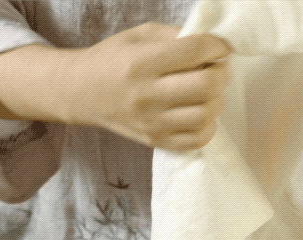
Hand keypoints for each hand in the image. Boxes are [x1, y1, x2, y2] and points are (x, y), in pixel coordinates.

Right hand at [67, 23, 231, 151]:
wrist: (81, 92)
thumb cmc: (112, 59)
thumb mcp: (139, 36)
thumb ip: (175, 36)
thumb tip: (212, 43)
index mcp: (141, 63)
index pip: (194, 51)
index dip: (216, 46)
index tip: (218, 46)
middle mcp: (146, 95)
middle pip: (206, 85)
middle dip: (221, 73)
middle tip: (216, 68)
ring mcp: (151, 122)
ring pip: (206, 114)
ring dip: (216, 100)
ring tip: (207, 91)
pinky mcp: (154, 140)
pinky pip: (197, 140)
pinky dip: (208, 126)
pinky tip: (199, 112)